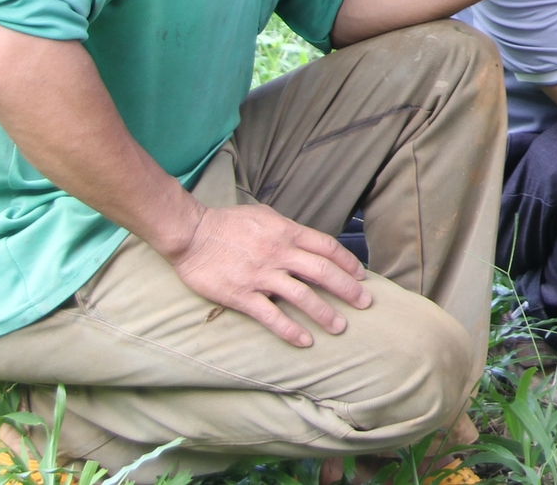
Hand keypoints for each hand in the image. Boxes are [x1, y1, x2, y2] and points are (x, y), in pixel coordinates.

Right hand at [162, 202, 369, 346]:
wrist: (191, 234)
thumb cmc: (227, 223)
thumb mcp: (265, 216)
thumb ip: (288, 230)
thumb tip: (307, 242)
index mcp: (287, 233)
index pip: (327, 247)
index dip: (348, 262)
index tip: (361, 276)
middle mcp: (280, 253)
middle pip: (323, 272)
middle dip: (347, 289)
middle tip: (365, 303)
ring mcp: (262, 275)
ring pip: (302, 296)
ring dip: (324, 313)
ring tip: (340, 327)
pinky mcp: (242, 295)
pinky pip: (271, 316)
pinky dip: (290, 330)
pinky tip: (305, 341)